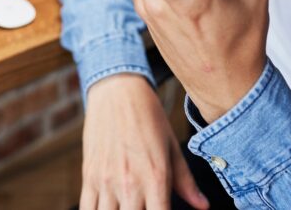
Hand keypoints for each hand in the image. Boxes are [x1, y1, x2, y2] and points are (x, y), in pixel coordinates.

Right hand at [80, 73, 209, 209]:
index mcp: (156, 178)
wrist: (118, 91)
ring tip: (127, 207)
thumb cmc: (149, 118)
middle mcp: (130, 184)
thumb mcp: (172, 147)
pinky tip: (108, 207)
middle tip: (144, 206)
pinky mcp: (89, 176)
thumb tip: (203, 206)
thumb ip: (186, 182)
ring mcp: (106, 181)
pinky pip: (87, 209)